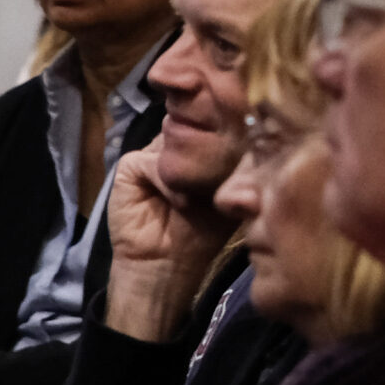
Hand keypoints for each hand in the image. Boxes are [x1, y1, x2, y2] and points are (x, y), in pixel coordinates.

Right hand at [103, 142, 227, 342]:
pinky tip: (181, 203)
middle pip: (193, 124)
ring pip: (175, 140)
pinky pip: (153, 161)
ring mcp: (152, 153)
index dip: (229, 130)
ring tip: (205, 189)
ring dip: (193, 163)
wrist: (167, 262)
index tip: (244, 140)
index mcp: (200, 147)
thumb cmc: (202, 232)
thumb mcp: (227, 196)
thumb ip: (236, 167)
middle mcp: (176, 145)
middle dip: (211, 141)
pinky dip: (170, 182)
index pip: (214, 122)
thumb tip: (255, 140)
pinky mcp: (130, 166)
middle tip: (225, 162)